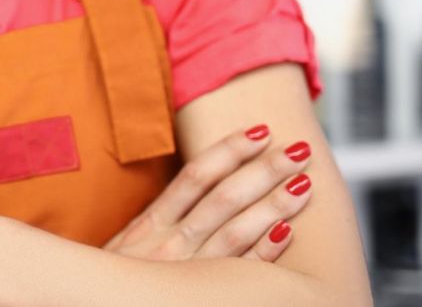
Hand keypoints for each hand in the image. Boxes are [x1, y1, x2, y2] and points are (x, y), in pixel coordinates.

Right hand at [104, 124, 312, 261]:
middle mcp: (169, 242)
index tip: (260, 131)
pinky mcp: (200, 296)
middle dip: (264, 170)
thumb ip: (160, 215)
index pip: (196, 175)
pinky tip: (287, 233)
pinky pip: (240, 272)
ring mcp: (186, 270)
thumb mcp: (127, 241)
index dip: (230, 150)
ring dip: (273, 205)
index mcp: (151, 223)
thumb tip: (200, 183)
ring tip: (304, 184)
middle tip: (298, 150)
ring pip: (236, 231)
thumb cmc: (116, 279)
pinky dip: (264, 252)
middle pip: (223, 197)